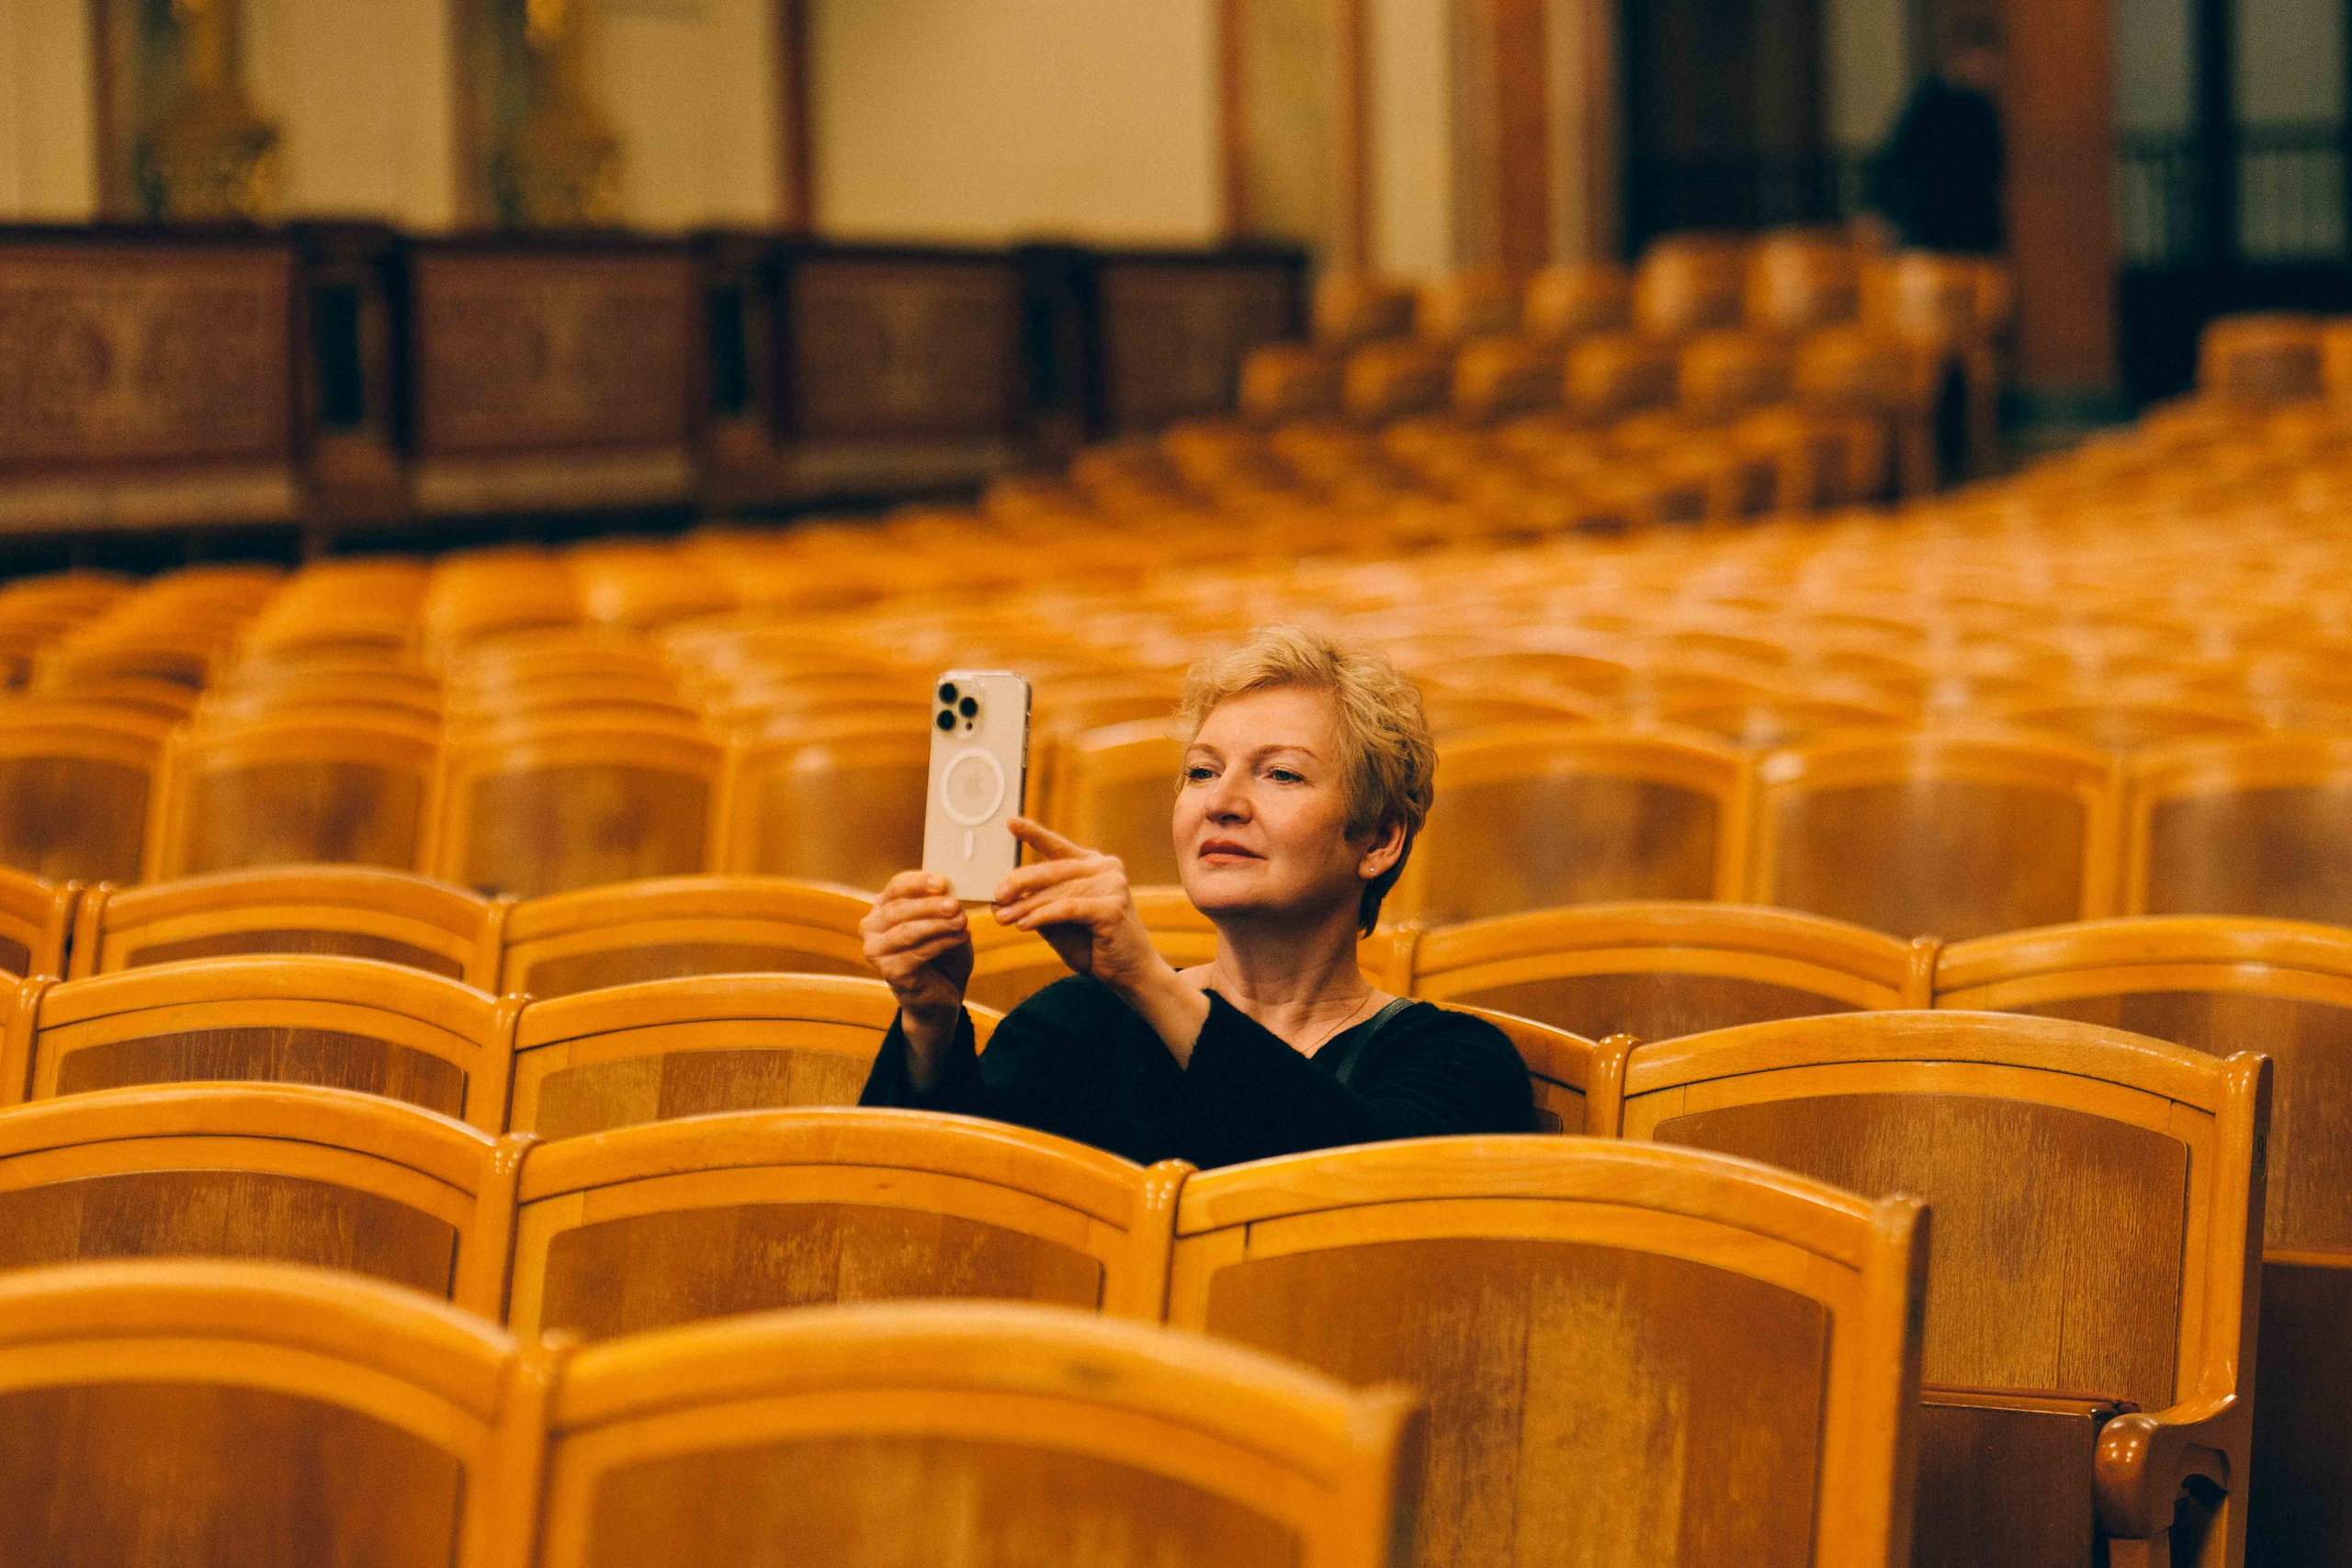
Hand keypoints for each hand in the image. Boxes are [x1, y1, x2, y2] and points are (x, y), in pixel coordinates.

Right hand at [862, 871, 973, 1058]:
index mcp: (882, 907)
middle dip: (929, 906)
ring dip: (938, 925)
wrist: (942, 993)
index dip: (918, 882)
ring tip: (963, 921)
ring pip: (907, 932)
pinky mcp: (889, 972)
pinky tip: (961, 937)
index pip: (896, 887)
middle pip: (899, 909)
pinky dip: (942, 943)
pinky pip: (917, 954)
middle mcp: (871, 928)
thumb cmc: (942, 951)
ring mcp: (876, 952)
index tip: (942, 881)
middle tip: (955, 904)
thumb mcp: (943, 921)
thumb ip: (941, 904)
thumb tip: (948, 888)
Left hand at [991, 819, 1170, 999]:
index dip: (1033, 833)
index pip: (1058, 847)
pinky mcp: (1112, 908)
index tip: (1010, 822)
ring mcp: (1112, 886)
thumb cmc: (1094, 946)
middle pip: (1053, 870)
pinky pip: (1067, 909)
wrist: (1130, 972)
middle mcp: (1106, 869)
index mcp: (1094, 866)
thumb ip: (1037, 907)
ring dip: (1026, 906)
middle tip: (998, 895)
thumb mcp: (1058, 923)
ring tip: (1003, 918)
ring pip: (1057, 892)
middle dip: (1020, 882)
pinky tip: (1024, 925)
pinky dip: (1042, 916)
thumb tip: (999, 902)